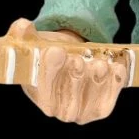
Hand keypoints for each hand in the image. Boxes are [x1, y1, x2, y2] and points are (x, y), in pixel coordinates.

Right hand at [7, 19, 125, 123]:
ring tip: (99, 64)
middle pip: (67, 101)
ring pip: (89, 103)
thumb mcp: (33, 41)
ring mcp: (80, 112)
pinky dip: (113, 86)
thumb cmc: (49, 53)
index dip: (49, 70)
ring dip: (96, 83)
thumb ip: (23, 34)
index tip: (56, 51)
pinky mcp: (99, 110)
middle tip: (79, 60)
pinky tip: (115, 69)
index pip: (42, 87)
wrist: (71, 62)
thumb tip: (23, 26)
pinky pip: (107, 103)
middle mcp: (58, 109)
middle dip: (74, 79)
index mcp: (37, 92)